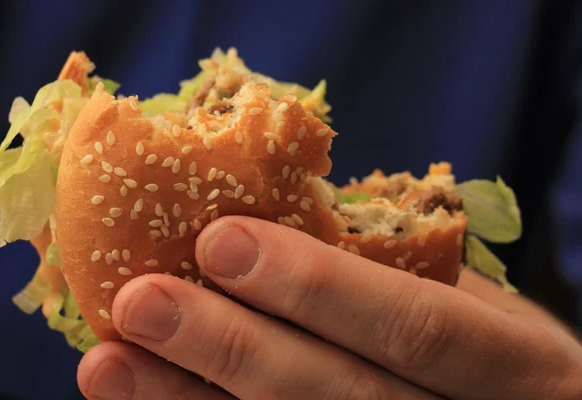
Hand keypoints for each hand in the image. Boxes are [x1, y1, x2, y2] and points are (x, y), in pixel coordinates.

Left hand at [77, 216, 581, 398]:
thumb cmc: (494, 347)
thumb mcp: (479, 303)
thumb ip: (399, 272)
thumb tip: (286, 214)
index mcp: (518, 365)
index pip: (415, 327)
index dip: (317, 287)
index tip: (219, 240)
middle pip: (340, 398)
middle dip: (232, 350)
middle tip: (141, 303)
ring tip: (112, 364)